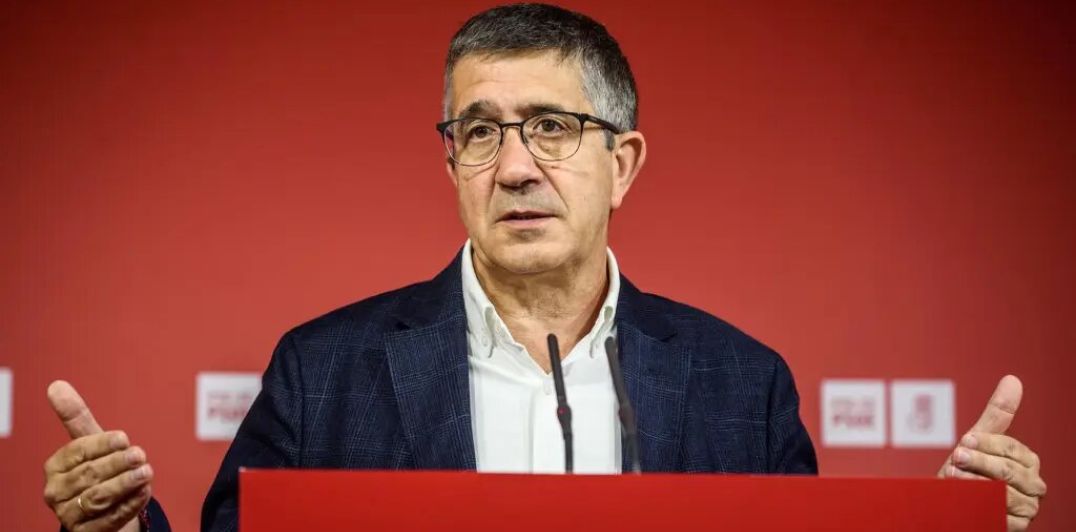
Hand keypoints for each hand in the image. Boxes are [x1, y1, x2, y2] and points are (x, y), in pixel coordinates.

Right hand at [42, 381, 153, 531]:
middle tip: (140, 455)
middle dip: (117, 464)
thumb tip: (56, 384)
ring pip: (98, 498)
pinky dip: (129, 505)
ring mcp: (69, 515)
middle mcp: (56, 492)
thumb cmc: (97, 470)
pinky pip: (109, 520)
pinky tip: (145, 492)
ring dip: (125, 484)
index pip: (77, 451)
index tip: (124, 438)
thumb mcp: (91, 443)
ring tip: (147, 472)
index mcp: (55, 466)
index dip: (101, 444)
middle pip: (89, 475)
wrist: (103, 511)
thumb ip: (76, 417)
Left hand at [938, 375, 1046, 530]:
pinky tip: (962, 496)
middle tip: (956, 457)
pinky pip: (1001, 515)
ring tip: (953, 476)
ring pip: (1005, 494)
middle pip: (1010, 471)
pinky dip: (979, 504)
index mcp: (1028, 462)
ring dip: (974, 483)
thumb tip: (1013, 379)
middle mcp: (1033, 485)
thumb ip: (997, 414)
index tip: (965, 441)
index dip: (988, 444)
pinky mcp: (1015, 526)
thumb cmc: (965, 470)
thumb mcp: (977, 441)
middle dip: (980, 463)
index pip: (1013, 449)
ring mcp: (1026, 508)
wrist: (949, 502)